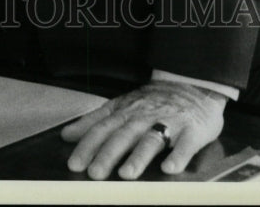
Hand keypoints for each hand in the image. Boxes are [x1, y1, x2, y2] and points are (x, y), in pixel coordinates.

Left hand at [60, 80, 225, 179]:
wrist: (193, 86)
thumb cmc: (153, 101)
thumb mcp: (122, 106)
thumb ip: (95, 121)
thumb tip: (67, 135)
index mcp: (126, 111)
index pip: (103, 127)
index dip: (88, 145)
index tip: (75, 163)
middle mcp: (144, 116)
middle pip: (124, 135)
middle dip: (108, 154)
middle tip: (95, 173)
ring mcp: (169, 122)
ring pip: (151, 139)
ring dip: (138, 156)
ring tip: (126, 174)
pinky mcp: (192, 131)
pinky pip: (186, 144)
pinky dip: (178, 156)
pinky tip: (170, 169)